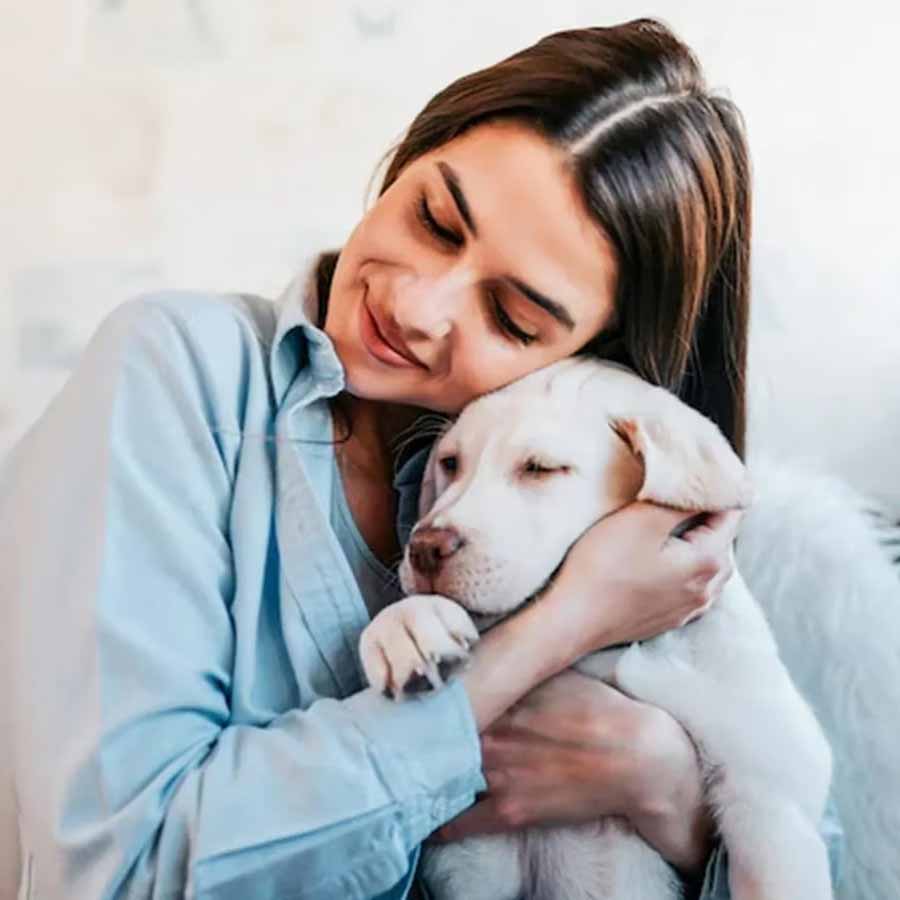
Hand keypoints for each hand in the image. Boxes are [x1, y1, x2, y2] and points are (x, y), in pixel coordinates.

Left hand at [429, 670, 714, 874]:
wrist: (637, 758)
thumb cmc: (600, 709)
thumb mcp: (556, 675)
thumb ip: (517, 670)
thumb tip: (487, 657)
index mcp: (501, 697)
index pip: (446, 699)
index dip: (428, 702)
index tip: (408, 703)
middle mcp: (490, 734)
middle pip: (437, 734)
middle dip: (420, 735)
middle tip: (396, 737)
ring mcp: (498, 774)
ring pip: (443, 774)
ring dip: (428, 772)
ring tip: (407, 774)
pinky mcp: (510, 810)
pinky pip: (462, 821)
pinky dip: (441, 821)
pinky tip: (424, 821)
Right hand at [541, 502, 742, 660]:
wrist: (572, 620)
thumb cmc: (604, 567)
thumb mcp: (641, 520)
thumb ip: (681, 501)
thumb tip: (707, 486)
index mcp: (708, 561)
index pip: (731, 513)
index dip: (714, 490)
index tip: (691, 476)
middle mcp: (707, 589)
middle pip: (721, 539)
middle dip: (704, 516)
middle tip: (675, 497)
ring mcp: (688, 609)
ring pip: (706, 565)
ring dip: (692, 543)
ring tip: (664, 527)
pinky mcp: (667, 619)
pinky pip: (687, 586)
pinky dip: (680, 568)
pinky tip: (656, 561)